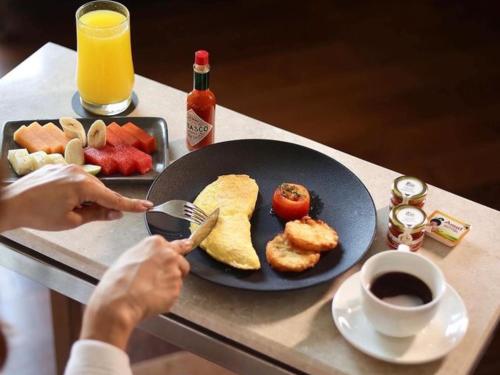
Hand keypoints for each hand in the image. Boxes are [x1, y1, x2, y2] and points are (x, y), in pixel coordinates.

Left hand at [0, 164, 151, 230]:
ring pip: (89, 185)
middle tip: (102, 217)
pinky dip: (78, 192)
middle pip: (101, 191)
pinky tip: (64, 201)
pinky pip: (77, 180)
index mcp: (83, 185)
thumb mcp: (71, 220)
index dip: (131, 205)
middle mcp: (78, 171)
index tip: (147, 206)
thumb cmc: (38, 215)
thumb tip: (116, 213)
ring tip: (71, 210)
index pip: (113, 198)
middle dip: (103, 204)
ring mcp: (68, 167)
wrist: (9, 203)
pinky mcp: (59, 167)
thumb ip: (97, 214)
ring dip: (89, 198)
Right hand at [80, 236, 190, 349]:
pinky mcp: (176, 289)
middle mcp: (169, 255)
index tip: (188, 247)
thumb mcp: (129, 257)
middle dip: (174, 270)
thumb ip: (148, 253)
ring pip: (178, 279)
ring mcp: (174, 272)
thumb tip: (153, 256)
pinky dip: (166, 297)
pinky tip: (152, 298)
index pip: (178, 244)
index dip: (180, 251)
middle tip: (157, 279)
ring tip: (150, 290)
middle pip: (181, 262)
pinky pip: (174, 293)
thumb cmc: (118, 281)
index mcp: (156, 244)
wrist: (118, 302)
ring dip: (169, 284)